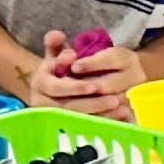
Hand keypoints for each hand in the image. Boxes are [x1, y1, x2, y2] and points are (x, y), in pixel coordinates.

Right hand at [21, 33, 136, 117]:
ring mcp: (54, 117)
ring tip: (123, 109)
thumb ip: (56, 44)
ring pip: (79, 119)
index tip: (94, 86)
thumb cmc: (59, 68)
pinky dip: (106, 122)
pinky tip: (123, 118)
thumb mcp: (57, 54)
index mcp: (40, 83)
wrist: (56, 84)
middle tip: (115, 99)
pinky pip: (87, 127)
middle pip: (68, 107)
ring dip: (102, 115)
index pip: (55, 87)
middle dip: (92, 103)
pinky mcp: (67, 127)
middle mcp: (43, 102)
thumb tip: (57, 35)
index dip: (74, 87)